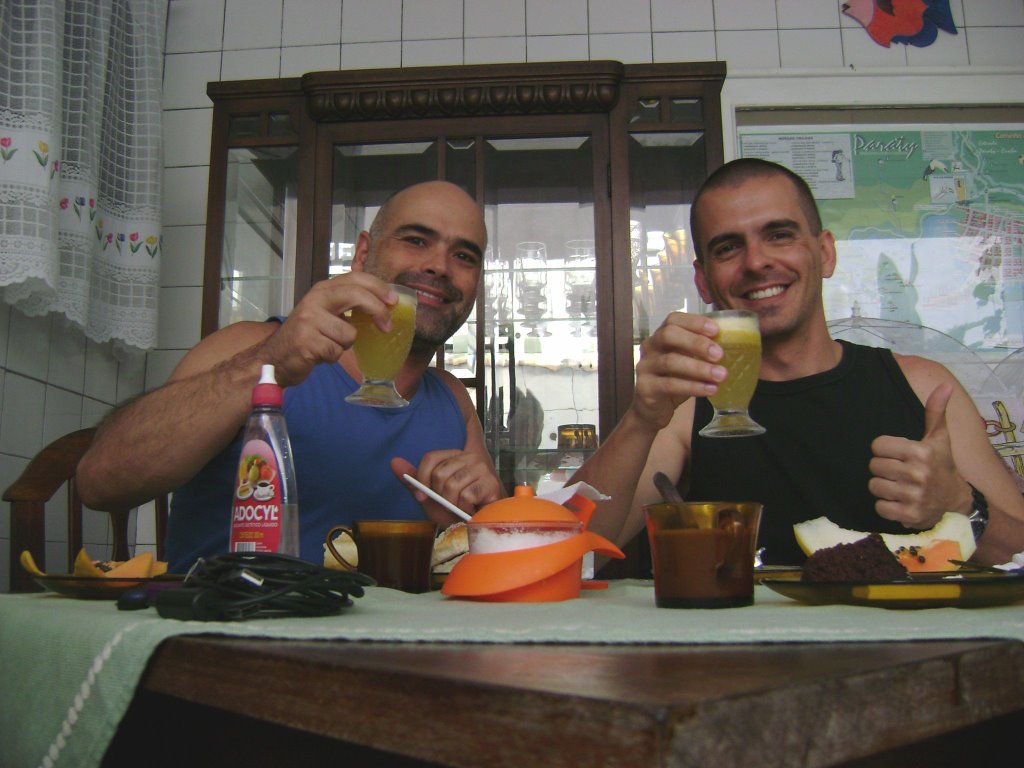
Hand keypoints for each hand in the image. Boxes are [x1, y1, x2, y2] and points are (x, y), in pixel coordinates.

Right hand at [255, 273, 396, 386]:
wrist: (275, 358)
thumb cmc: (308, 336)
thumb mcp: (326, 313)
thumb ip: (349, 305)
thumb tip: (387, 305)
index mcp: (323, 290)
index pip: (355, 278)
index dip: (379, 287)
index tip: (394, 301)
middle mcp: (315, 299)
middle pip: (355, 295)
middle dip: (377, 310)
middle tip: (387, 327)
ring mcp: (309, 320)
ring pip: (349, 334)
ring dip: (345, 345)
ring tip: (329, 345)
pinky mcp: (306, 341)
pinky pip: (337, 352)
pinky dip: (332, 357)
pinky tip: (319, 354)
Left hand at [391, 452, 502, 525]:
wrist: (483, 523)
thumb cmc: (457, 510)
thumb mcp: (432, 497)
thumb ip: (414, 482)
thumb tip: (393, 462)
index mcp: (453, 456)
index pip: (430, 458)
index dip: (423, 479)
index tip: (425, 496)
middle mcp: (469, 457)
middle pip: (439, 474)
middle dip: (440, 496)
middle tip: (449, 504)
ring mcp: (481, 468)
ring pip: (452, 486)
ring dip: (452, 504)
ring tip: (460, 508)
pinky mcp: (490, 483)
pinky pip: (466, 496)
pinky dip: (464, 509)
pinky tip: (472, 510)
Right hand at [631, 312, 726, 429]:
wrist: (652, 410)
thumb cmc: (674, 381)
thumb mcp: (688, 362)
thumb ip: (701, 352)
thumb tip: (733, 343)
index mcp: (661, 336)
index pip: (673, 319)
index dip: (694, 322)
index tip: (716, 330)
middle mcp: (650, 348)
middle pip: (668, 335)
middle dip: (696, 342)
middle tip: (719, 354)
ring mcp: (645, 367)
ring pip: (670, 362)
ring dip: (699, 368)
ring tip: (721, 375)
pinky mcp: (645, 388)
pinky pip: (670, 385)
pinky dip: (693, 387)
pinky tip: (710, 389)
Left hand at [868, 383, 967, 528]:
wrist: (955, 500)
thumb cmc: (941, 464)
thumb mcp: (939, 437)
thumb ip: (936, 411)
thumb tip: (944, 386)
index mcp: (921, 452)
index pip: (877, 445)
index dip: (884, 450)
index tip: (896, 454)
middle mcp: (918, 474)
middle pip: (874, 466)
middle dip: (883, 468)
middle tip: (898, 471)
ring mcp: (914, 496)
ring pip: (874, 486)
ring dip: (883, 487)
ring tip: (898, 485)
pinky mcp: (910, 515)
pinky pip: (880, 507)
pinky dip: (886, 505)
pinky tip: (899, 501)